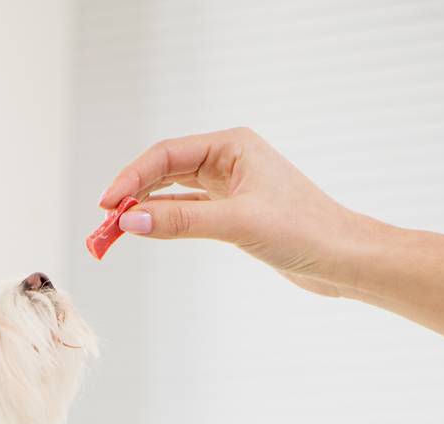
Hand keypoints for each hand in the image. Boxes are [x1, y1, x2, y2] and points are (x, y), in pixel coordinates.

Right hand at [98, 127, 443, 344]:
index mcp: (232, 145)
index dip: (131, 179)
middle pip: (164, 172)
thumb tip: (130, 222)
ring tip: (112, 236)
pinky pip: (186, 214)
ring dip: (143, 214)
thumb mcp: (236, 223)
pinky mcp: (233, 215)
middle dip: (131, 198)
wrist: (341, 257)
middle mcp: (229, 160)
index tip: (106, 206)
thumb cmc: (302, 230)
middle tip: (102, 227)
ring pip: (172, 196)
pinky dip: (163, 224)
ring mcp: (230, 188)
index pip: (166, 155)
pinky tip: (143, 234)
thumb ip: (180, 221)